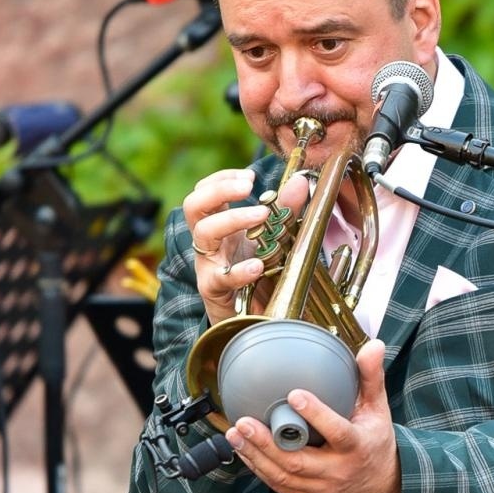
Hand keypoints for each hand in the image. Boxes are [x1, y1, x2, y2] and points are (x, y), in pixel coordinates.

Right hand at [182, 168, 308, 324]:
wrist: (248, 316)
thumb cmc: (255, 272)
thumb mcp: (270, 238)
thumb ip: (285, 209)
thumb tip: (299, 181)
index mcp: (218, 224)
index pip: (205, 191)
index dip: (222, 179)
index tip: (250, 176)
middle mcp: (208, 241)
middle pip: (194, 205)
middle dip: (218, 190)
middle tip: (247, 187)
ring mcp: (208, 264)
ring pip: (204, 234)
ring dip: (232, 219)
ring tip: (262, 215)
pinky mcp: (214, 290)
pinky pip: (220, 278)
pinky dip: (240, 270)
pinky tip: (258, 265)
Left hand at [224, 339, 401, 492]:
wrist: (380, 484)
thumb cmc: (375, 441)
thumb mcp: (378, 409)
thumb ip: (371, 377)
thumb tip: (373, 345)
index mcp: (358, 447)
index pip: (338, 433)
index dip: (316, 415)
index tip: (294, 395)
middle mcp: (338, 471)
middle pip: (299, 461)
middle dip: (267, 442)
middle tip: (244, 421)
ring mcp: (321, 488)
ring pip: (283, 475)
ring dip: (255, 455)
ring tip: (235, 433)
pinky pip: (278, 485)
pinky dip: (258, 467)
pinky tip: (243, 450)